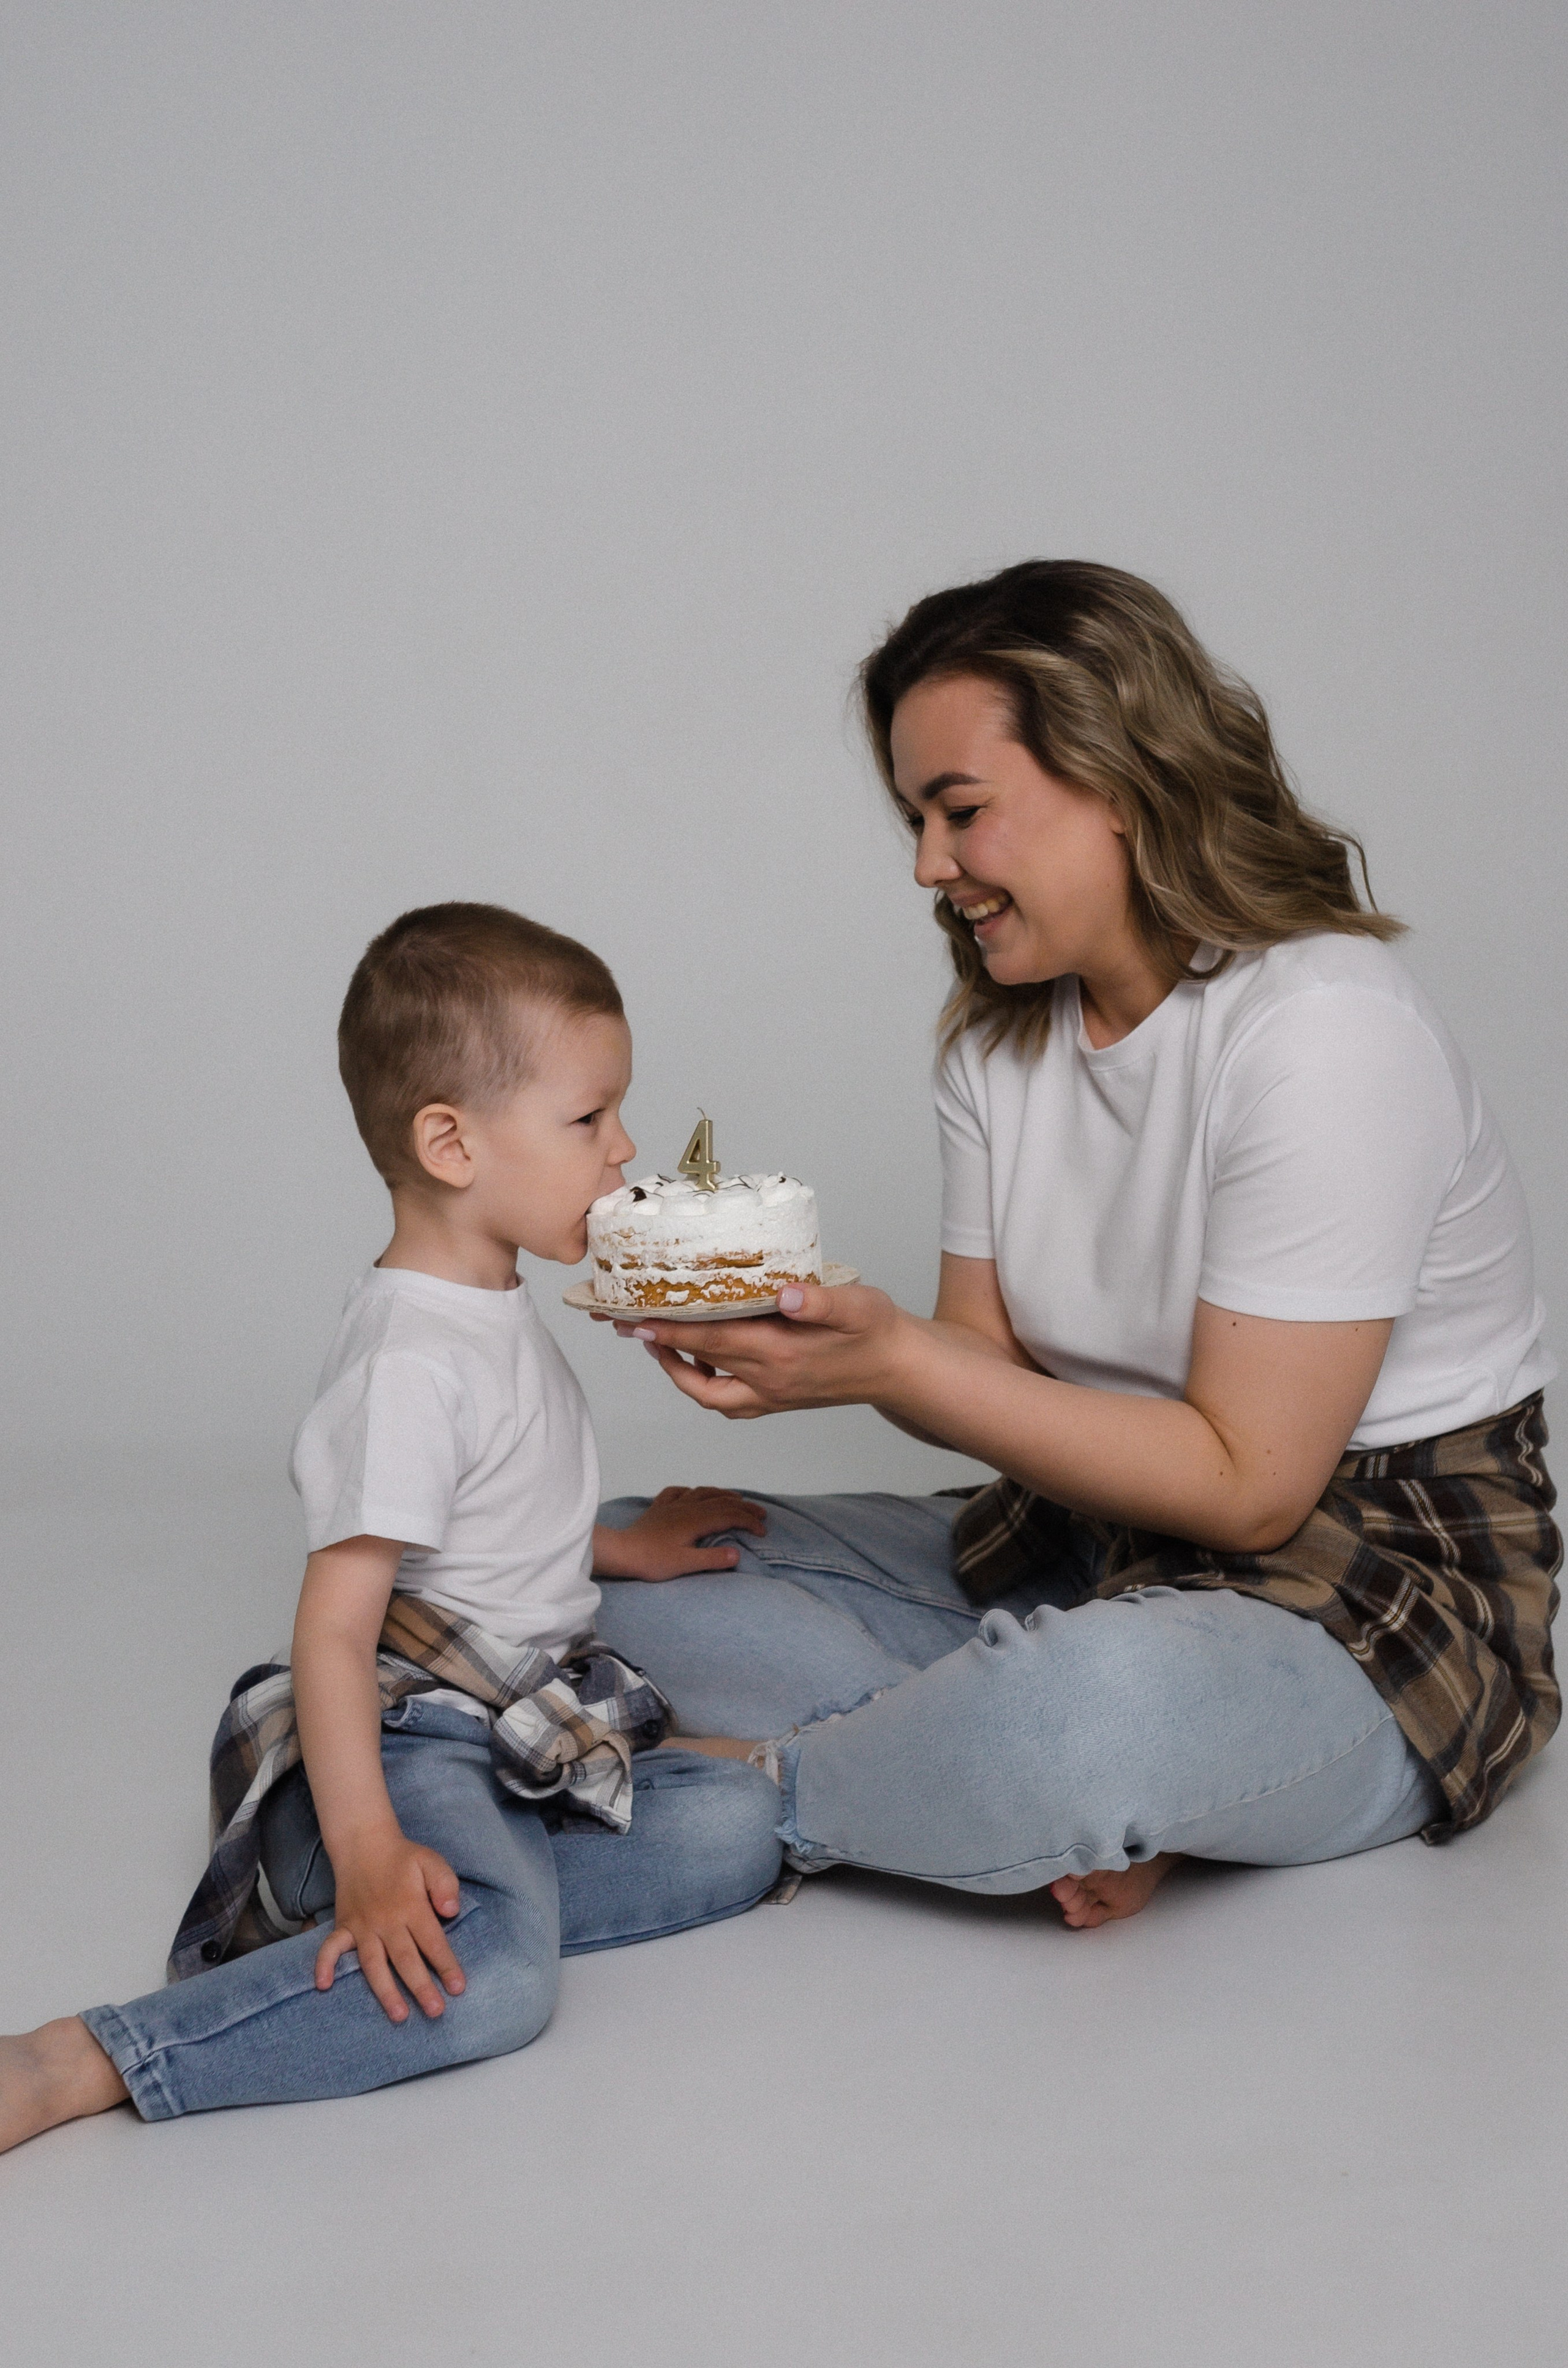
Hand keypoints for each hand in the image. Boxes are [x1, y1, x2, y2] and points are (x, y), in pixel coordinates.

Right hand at [314, 1829, 465, 2023]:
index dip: (446, 1965)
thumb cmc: (403, 1858)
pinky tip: (323, 1985)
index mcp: (411, 1906)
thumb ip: (445, 1884)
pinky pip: (330, 1947)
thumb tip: (451, 1910)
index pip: (432, 1941)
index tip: (458, 1988)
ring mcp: (362, 1926)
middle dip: (420, 1987)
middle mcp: (387, 1920)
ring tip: (398, 2015)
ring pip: (373, 1963)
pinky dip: (324, 1964)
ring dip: (385, 1991)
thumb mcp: (431, 1861)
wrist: (365, 1844)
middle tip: (435, 2012)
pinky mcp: (344, 1926)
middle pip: (405, 1959)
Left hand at [593, 1485, 767, 1579]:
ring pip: (702, 1492)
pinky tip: (692, 1493)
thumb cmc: (652, 1561)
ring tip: (736, 1498)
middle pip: (721, 1501)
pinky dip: (690, 1491)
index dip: (749, 1521)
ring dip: (722, 1494)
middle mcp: (686, 1507)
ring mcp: (671, 1506)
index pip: (730, 1516)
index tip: (763, 1531)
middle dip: (744, 1506)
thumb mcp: (685, 1565)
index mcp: (696, 1520)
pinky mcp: (658, 1509)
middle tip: (761, 1513)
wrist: (621, 1552)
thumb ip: (712, 1559)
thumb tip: (738, 1554)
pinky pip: (676, 1492)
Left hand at [615, 1281, 907, 1420]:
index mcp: (782, 1354)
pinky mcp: (777, 1401)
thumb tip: (788, 1295)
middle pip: (698, 1365)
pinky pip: (728, 1402)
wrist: (899, 1369)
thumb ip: (822, 1301)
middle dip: (657, 1343)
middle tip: (623, 1321)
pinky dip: (704, 1384)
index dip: (669, 1329)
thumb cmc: (878, 1332)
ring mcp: (771, 1396)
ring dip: (676, 1369)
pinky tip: (701, 1359)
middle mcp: (770, 1381)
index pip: (711, 1340)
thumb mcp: (859, 1306)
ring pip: (707, 1393)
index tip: (633, 1317)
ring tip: (655, 1340)